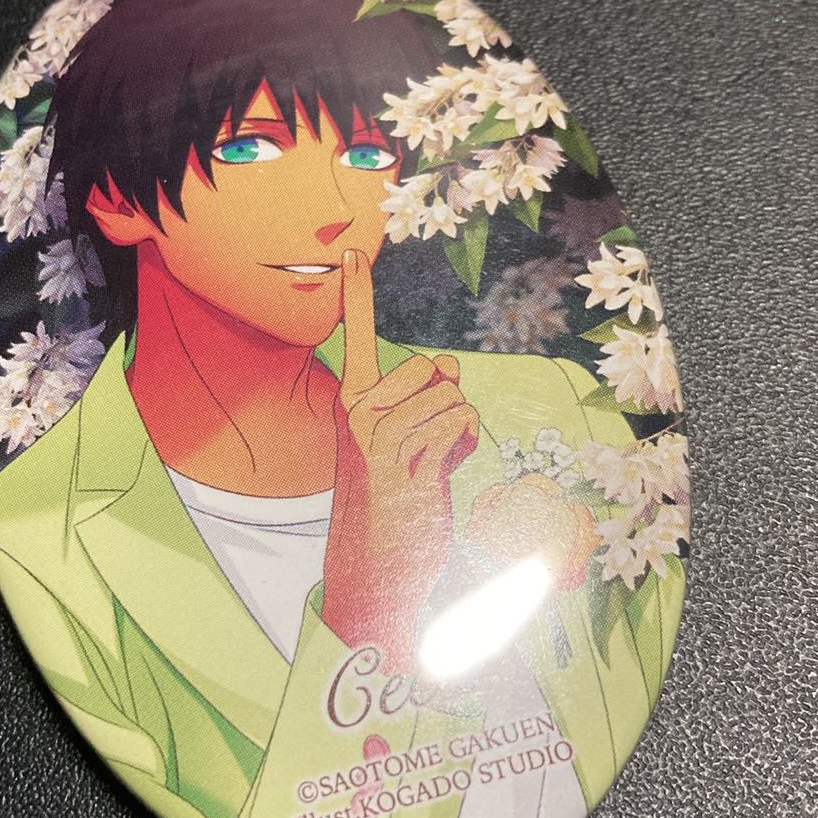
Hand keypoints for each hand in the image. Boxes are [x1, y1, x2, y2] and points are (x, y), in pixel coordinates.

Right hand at [320, 249, 479, 674]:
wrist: (375, 565)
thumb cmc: (396, 498)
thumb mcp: (409, 440)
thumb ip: (426, 397)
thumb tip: (451, 366)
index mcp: (353, 404)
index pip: (355, 338)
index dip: (356, 295)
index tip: (351, 252)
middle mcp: (357, 415)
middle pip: (429, 368)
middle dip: (447, 400)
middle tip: (430, 441)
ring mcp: (376, 440)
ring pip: (449, 398)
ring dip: (459, 428)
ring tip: (435, 462)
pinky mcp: (400, 465)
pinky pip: (457, 424)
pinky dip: (466, 443)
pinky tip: (445, 469)